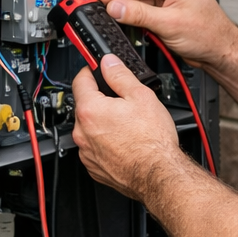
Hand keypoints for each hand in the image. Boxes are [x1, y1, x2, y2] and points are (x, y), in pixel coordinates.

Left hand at [71, 55, 184, 199]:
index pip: (80, 80)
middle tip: (122, 103)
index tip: (98, 70)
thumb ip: (120, 75)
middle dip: (101, 101)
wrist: (158, 174)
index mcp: (90, 110)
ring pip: (89, 128)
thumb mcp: (141, 96)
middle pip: (85, 105)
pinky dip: (104, 143)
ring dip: (102, 123)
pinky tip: (123, 142)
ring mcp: (86, 151)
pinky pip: (93, 148)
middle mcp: (82, 132)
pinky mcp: (93, 167)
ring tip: (126, 126)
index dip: (91, 71)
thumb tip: (109, 62)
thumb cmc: (152, 141)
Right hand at [98, 0, 235, 67]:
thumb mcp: (169, 24)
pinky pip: (141, 7)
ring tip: (115, 20)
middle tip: (103, 11)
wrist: (220, 50)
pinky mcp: (164, 8)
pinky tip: (127, 23)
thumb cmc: (210, 34)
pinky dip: (133, 16)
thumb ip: (139, 14)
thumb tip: (115, 7)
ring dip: (125, 9)